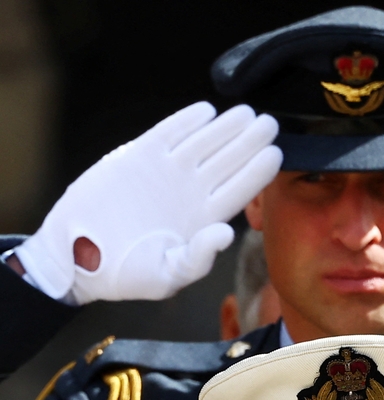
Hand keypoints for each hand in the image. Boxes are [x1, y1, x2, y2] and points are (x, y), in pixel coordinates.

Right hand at [15, 102, 281, 302]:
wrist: (80, 256)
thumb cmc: (127, 274)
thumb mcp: (167, 276)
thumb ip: (198, 258)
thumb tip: (226, 233)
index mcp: (203, 220)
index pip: (238, 191)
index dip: (257, 172)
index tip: (276, 154)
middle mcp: (190, 194)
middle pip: (228, 162)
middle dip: (249, 142)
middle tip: (270, 123)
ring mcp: (166, 173)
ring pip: (203, 144)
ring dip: (225, 128)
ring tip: (247, 113)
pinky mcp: (139, 157)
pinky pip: (169, 134)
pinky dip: (186, 122)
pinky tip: (207, 111)